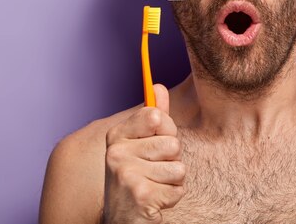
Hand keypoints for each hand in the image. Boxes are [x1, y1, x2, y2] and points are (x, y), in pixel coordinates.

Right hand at [103, 84, 184, 223]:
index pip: (157, 116)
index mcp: (116, 135)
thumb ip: (152, 117)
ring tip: (153, 186)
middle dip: (171, 160)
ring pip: (179, 168)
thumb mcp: (141, 144)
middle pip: (173, 144)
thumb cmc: (137, 177)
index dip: (166, 131)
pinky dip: (171, 197)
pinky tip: (153, 201)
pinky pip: (178, 189)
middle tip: (153, 171)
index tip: (154, 143)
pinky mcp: (140, 195)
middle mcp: (116, 152)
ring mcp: (126, 174)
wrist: (122, 219)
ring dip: (172, 181)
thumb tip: (159, 86)